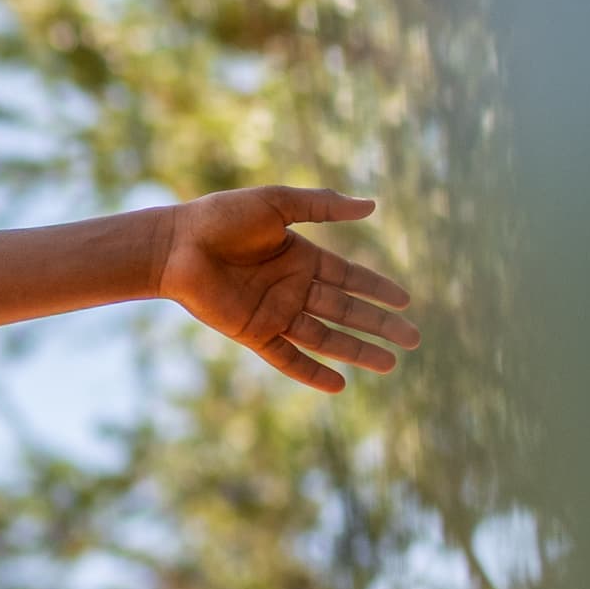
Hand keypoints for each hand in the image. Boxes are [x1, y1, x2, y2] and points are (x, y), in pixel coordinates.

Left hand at [152, 186, 417, 390]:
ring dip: (357, 350)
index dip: (379, 289)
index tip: (407, 302)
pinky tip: (339, 384)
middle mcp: (292, 288)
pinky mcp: (253, 333)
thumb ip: (323, 206)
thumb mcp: (277, 204)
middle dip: (380, 325)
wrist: (176, 245)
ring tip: (390, 364)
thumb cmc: (221, 217)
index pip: (351, 278)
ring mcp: (274, 313)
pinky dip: (311, 371)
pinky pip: (287, 357)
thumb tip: (372, 206)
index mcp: (302, 258)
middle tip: (413, 340)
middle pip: (347, 310)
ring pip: (325, 336)